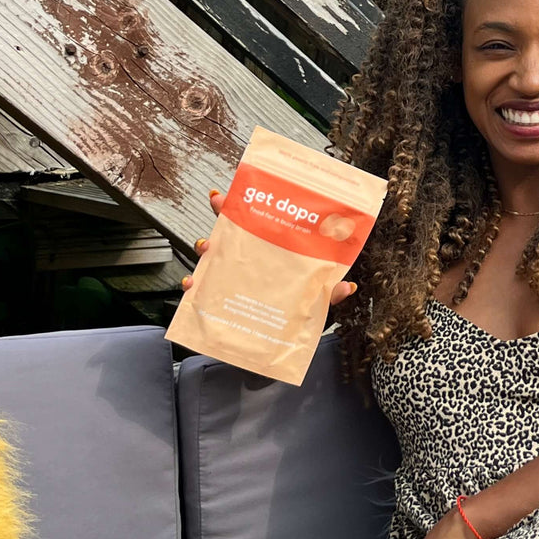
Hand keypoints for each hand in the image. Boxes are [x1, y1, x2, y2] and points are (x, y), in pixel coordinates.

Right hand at [181, 189, 357, 302]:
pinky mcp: (217, 303)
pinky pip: (198, 292)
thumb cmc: (293, 316)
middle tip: (218, 204)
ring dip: (204, 248)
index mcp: (269, 255)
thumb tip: (347, 286)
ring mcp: (230, 280)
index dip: (242, 205)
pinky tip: (192, 283)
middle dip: (220, 216)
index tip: (230, 192)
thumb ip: (328, 294)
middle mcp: (247, 263)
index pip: (255, 223)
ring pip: (210, 257)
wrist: (276, 346)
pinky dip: (191, 288)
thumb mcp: (314, 303)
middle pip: (228, 232)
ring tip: (207, 247)